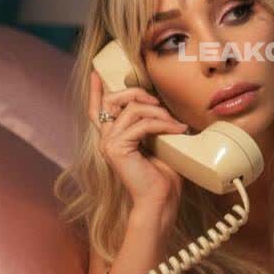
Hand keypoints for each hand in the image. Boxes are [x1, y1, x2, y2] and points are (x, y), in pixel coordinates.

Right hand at [88, 67, 187, 220]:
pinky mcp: (116, 148)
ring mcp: (108, 143)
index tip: (96, 72)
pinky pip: (141, 124)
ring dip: (159, 112)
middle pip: (113, 99)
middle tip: (160, 103)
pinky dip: (162, 124)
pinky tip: (177, 130)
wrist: (160, 201)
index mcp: (113, 136)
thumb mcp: (158, 142)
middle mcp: (106, 138)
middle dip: (138, 93)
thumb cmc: (163, 175)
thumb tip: (164, 103)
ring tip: (176, 124)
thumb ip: (152, 123)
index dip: (95, 90)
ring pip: (132, 109)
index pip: (97, 109)